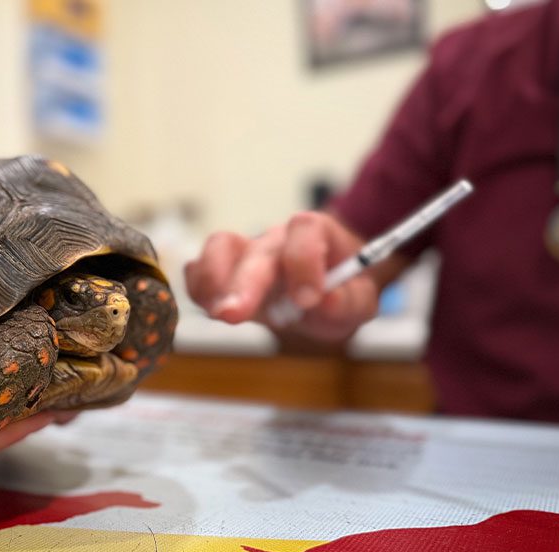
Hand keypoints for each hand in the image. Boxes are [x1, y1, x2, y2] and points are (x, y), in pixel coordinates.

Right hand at [185, 212, 405, 340]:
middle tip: (235, 315)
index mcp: (316, 234)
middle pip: (257, 249)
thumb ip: (349, 301)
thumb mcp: (359, 299)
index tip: (308, 299)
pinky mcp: (224, 272)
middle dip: (245, 282)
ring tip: (217, 313)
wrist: (325, 291)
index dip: (304, 262)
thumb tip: (327, 300)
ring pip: (220, 247)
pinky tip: (210, 308)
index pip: (305, 230)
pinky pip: (199, 269)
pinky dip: (198, 288)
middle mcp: (276, 239)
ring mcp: (246, 252)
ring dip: (213, 280)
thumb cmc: (342, 290)